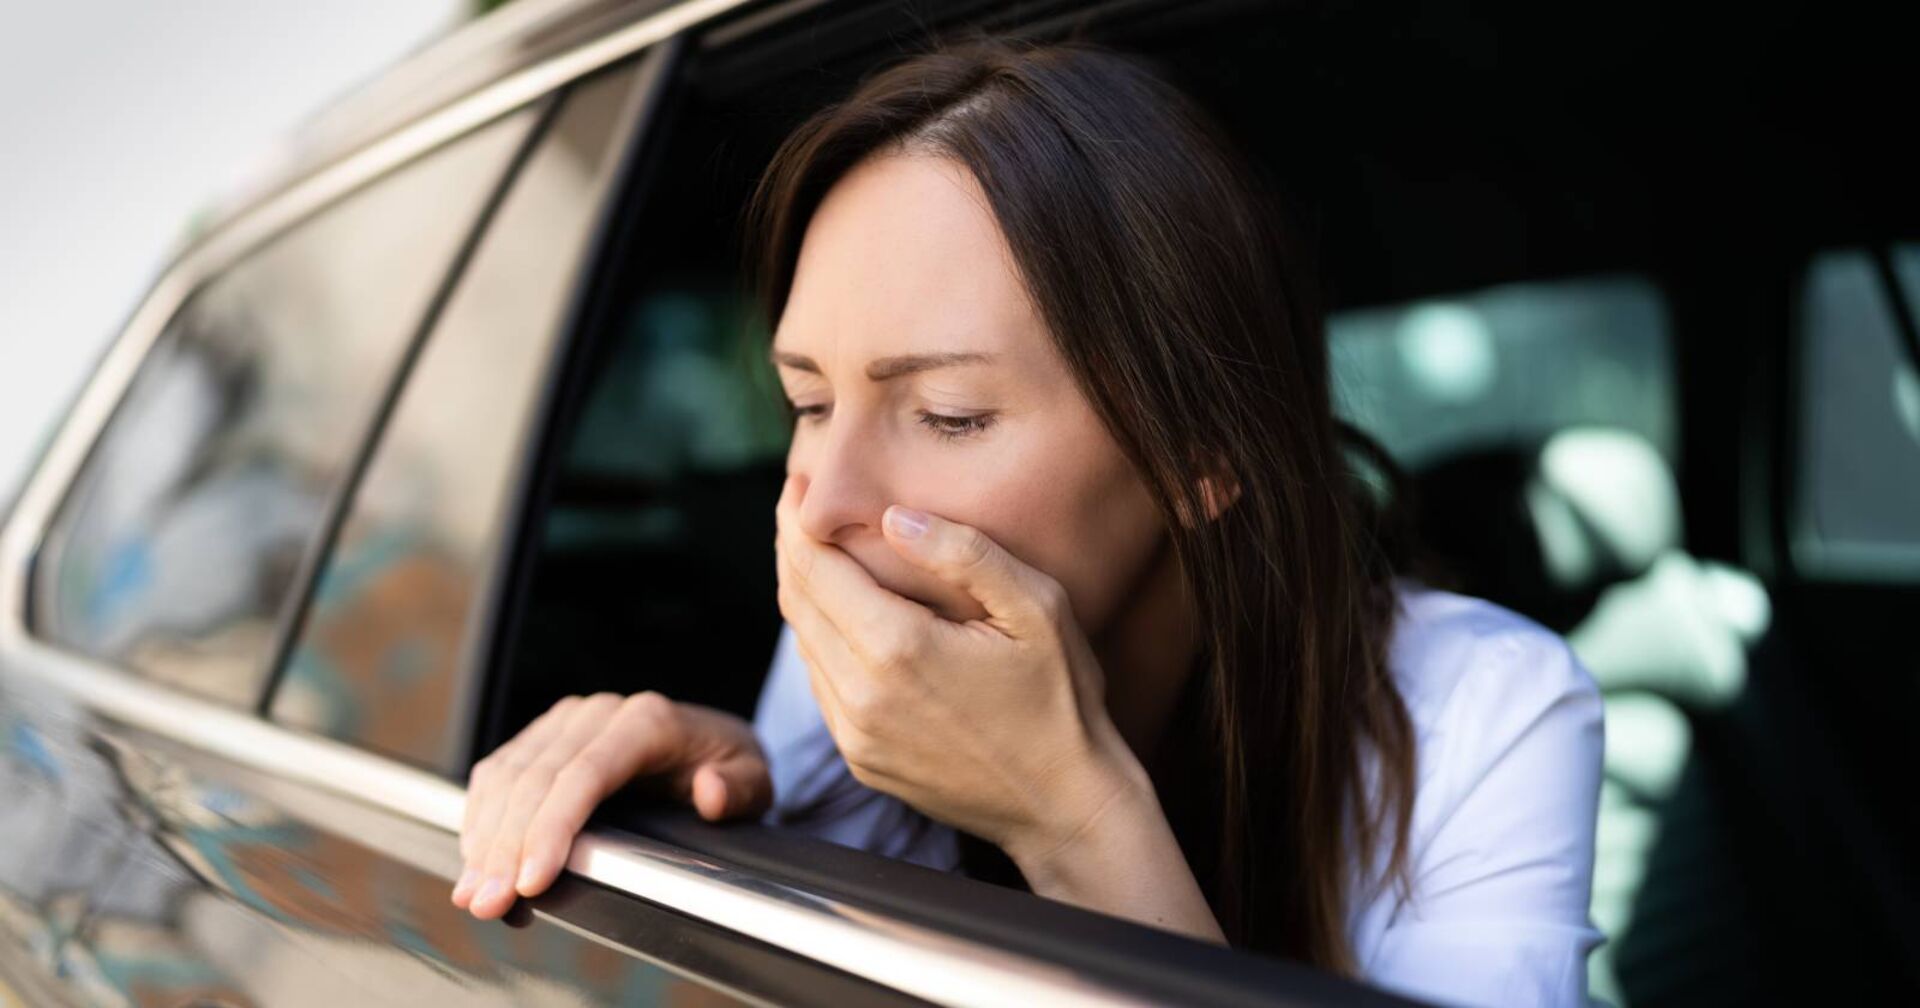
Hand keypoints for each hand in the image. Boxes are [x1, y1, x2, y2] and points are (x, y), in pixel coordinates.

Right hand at [451, 691, 770, 918]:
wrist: (710, 741)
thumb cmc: (728, 765)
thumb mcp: (754, 779)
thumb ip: (739, 789)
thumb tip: (710, 792)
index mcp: (648, 721)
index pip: (584, 774)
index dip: (551, 828)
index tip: (532, 880)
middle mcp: (599, 713)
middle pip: (536, 780)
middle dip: (507, 847)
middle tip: (489, 901)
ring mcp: (566, 722)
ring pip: (508, 776)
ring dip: (485, 838)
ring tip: (474, 892)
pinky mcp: (543, 736)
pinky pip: (499, 772)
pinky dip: (481, 817)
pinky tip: (475, 857)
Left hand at [773, 473, 1144, 867]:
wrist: (1066, 807)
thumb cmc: (1063, 701)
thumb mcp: (1037, 609)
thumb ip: (964, 554)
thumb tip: (894, 517)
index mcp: (898, 648)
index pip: (814, 567)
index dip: (796, 520)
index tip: (795, 484)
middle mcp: (861, 696)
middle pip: (796, 602)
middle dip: (791, 548)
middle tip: (796, 507)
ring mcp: (855, 735)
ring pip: (803, 644)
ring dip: (803, 594)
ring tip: (818, 554)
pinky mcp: (861, 760)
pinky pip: (823, 686)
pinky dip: (822, 642)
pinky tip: (845, 618)